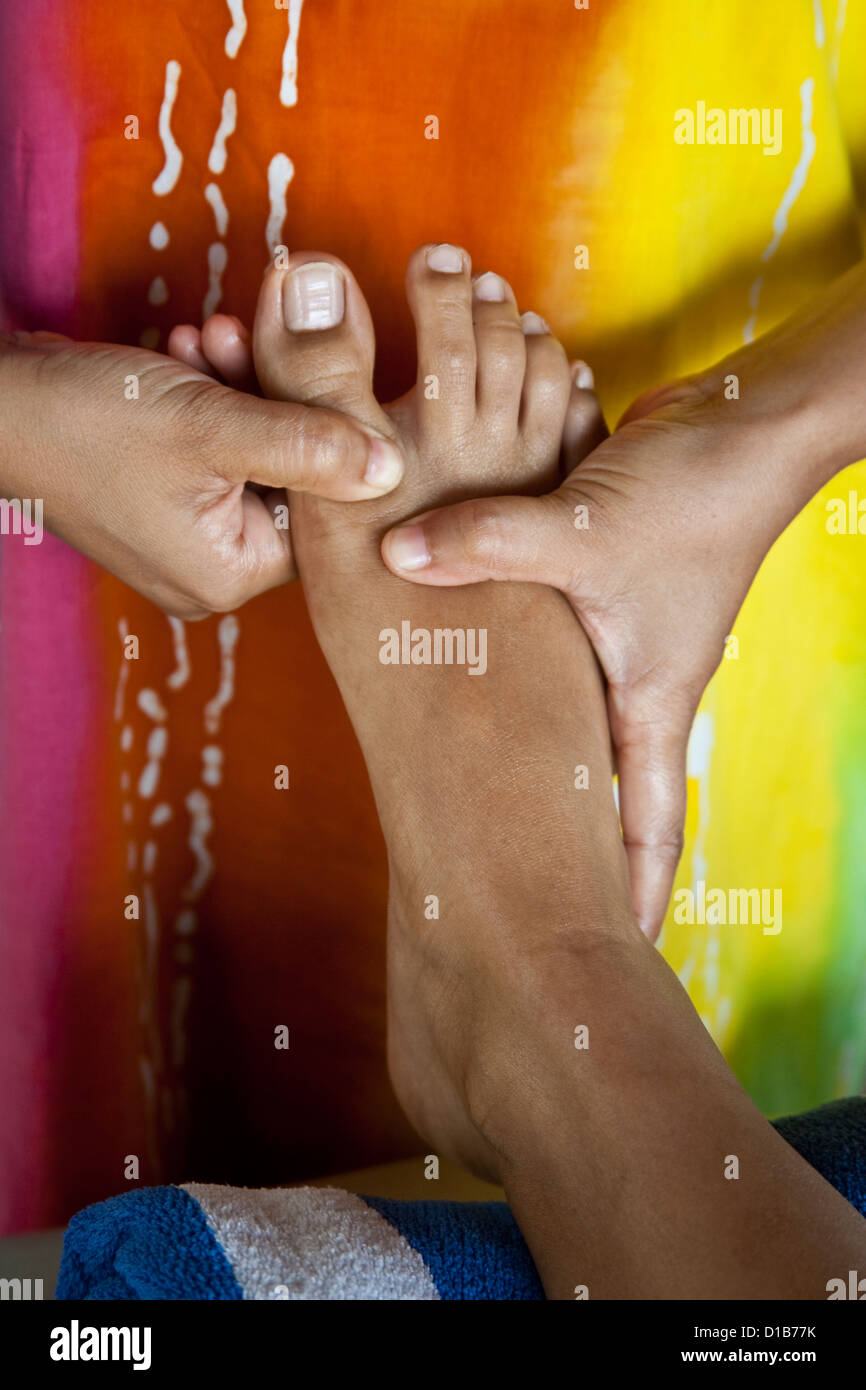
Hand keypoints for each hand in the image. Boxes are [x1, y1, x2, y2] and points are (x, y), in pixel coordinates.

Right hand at [0, 328, 402, 617]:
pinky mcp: (159, 496)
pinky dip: (210, 394)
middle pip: (287, 478)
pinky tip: (191, 346)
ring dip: (241, 384)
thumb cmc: (87, 421)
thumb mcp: (213, 426)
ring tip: (211, 336)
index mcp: (227, 575)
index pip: (321, 512)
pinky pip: (212, 446)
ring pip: (251, 452)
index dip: (329, 432)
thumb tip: (395, 470)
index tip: (318, 365)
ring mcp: (180, 535)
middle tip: (250, 335)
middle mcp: (207, 568)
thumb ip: (311, 443)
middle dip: (275, 397)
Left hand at [379, 375, 801, 938]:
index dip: (634, 897)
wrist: (739, 422)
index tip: (610, 958)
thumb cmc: (692, 496)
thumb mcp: (584, 532)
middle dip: (569, 849)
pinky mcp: (595, 590)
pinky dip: (509, 660)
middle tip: (507, 898)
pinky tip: (458, 661)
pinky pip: (544, 643)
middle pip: (599, 789)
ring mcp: (615, 640)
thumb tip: (395, 560)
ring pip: (563, 717)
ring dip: (528, 752)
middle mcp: (632, 684)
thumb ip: (487, 546)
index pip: (647, 826)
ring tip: (465, 797)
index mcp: (649, 702)